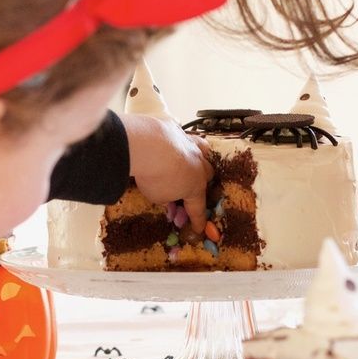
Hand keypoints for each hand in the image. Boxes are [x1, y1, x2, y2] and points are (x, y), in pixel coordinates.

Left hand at [123, 114, 213, 231]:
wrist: (148, 144)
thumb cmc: (155, 177)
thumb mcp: (158, 197)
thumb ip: (165, 198)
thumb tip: (167, 198)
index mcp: (195, 186)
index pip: (198, 208)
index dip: (198, 220)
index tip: (199, 229)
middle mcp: (198, 165)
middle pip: (208, 174)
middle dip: (203, 182)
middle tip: (194, 187)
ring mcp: (190, 145)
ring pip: (204, 150)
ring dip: (201, 157)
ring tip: (196, 159)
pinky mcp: (177, 129)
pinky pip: (184, 135)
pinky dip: (180, 141)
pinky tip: (173, 140)